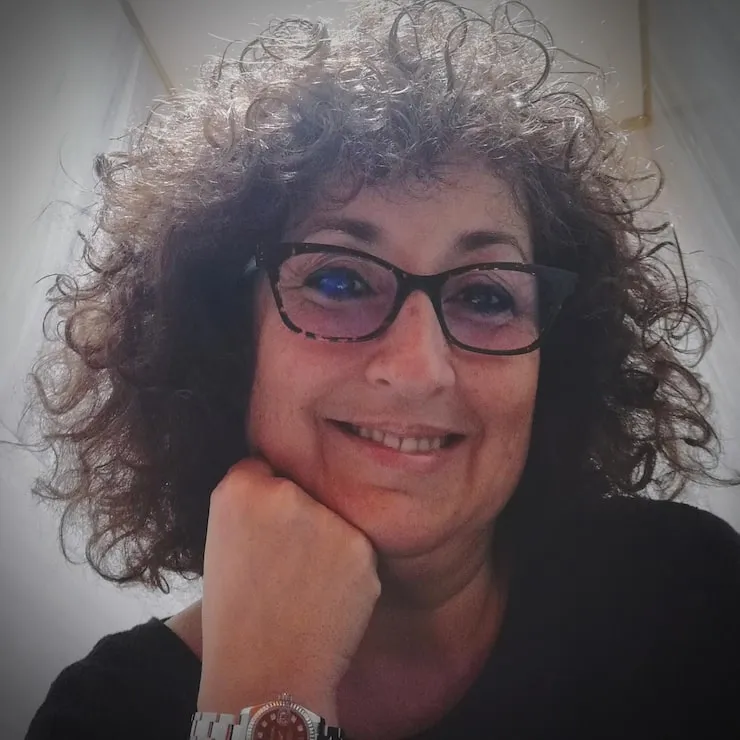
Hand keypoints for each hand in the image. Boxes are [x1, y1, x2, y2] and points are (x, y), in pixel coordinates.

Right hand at [197, 458, 380, 722]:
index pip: (263, 468)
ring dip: (326, 540)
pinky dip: (348, 568)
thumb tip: (286, 481)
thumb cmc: (237, 613)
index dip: (264, 500)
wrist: (266, 674)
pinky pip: (356, 547)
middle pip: (302, 489)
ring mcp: (326, 520)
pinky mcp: (361, 547)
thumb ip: (252, 503)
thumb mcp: (222, 543)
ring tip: (303, 585)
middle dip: (298, 517)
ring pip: (332, 518)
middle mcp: (284, 494)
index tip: (263, 529)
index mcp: (238, 490)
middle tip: (284, 564)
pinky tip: (326, 596)